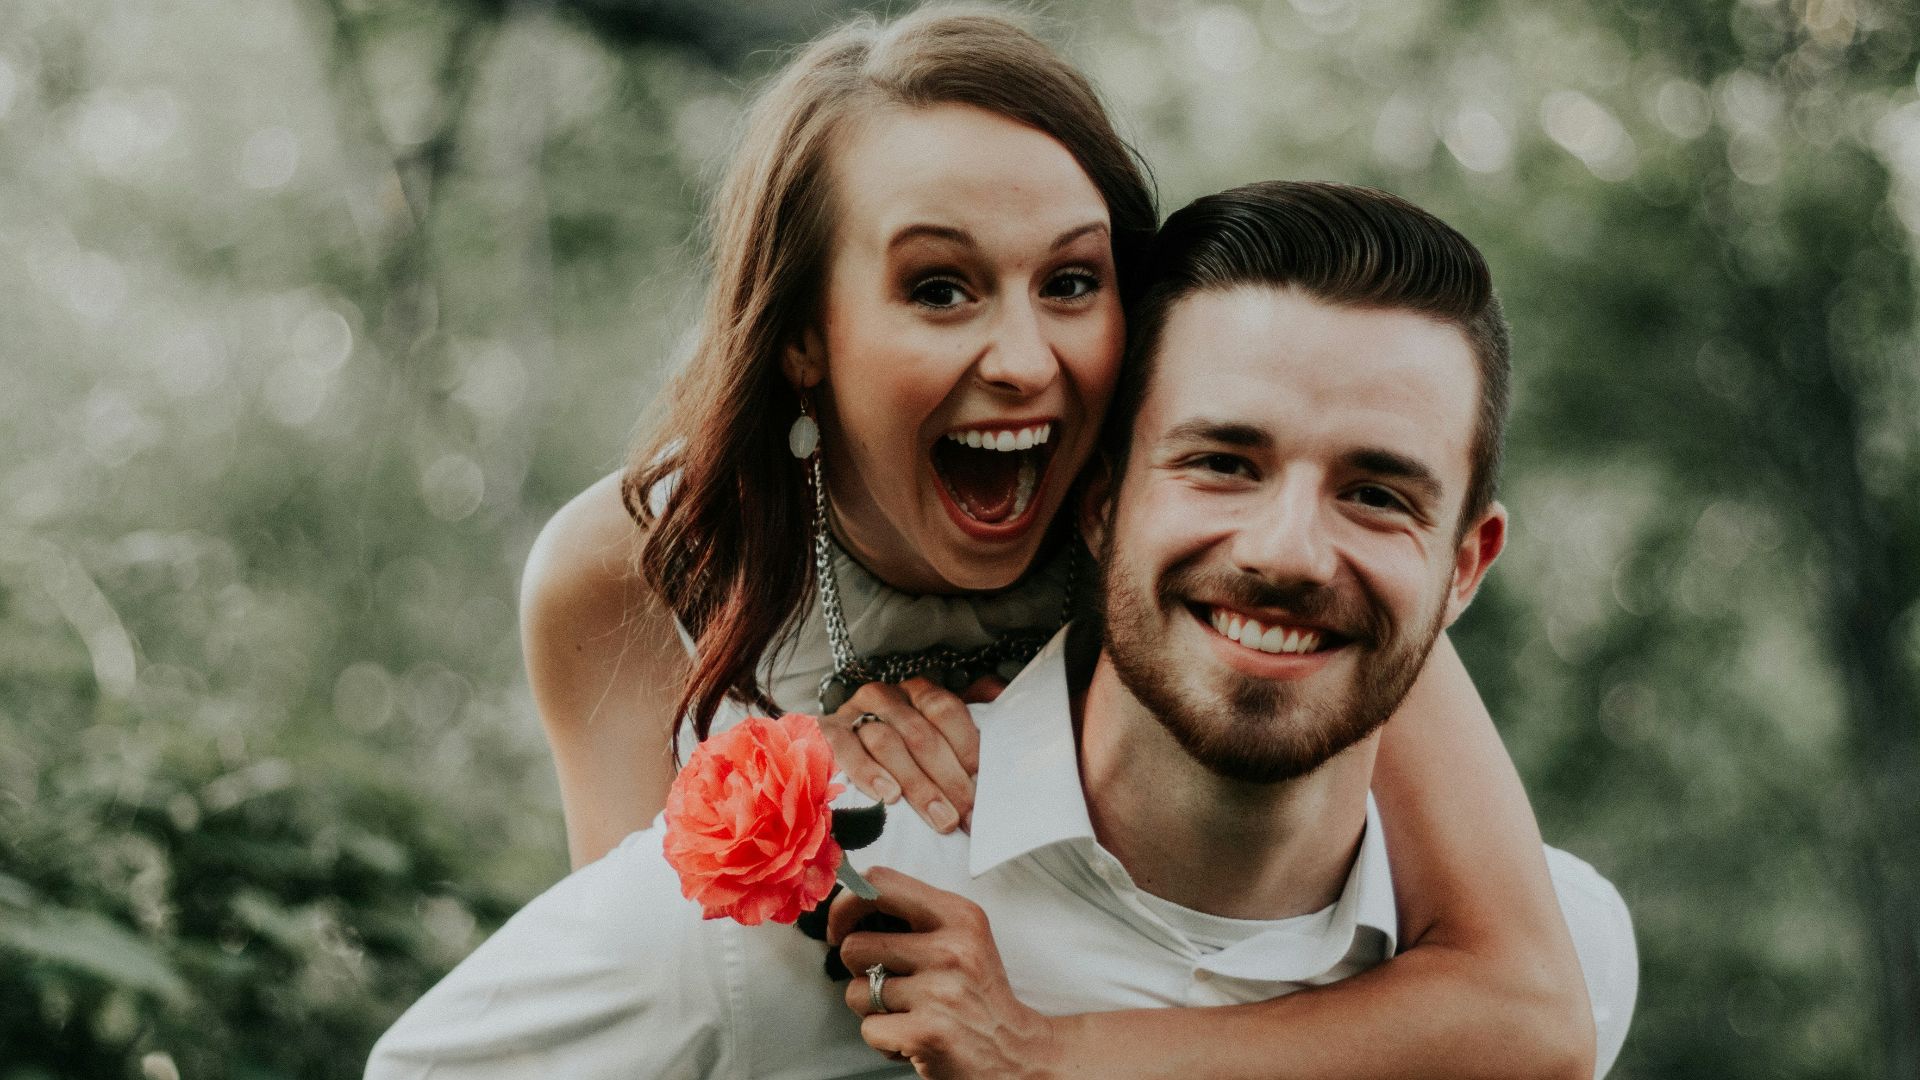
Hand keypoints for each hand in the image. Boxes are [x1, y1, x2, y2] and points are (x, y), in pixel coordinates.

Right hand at [819, 678, 979, 833]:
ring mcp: (854, 713)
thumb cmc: (898, 753)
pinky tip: (888, 796)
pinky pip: (847, 749)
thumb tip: (998, 725)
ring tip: (939, 817)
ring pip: (887, 742)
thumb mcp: (933, 739)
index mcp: (917, 693)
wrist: (833, 752)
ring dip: (917, 784)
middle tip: (966, 816)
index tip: (983, 786)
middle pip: (920, 734)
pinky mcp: (827, 733)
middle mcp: (886, 697)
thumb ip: (964, 734)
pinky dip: (869, 773)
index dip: (967, 748)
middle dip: (948, 780)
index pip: (946, 710)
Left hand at [830, 866, 1061, 1079]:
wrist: (1016, 1052)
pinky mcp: (927, 1033)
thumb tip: (846, 906)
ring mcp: (939, 991)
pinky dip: (883, 1039)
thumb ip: (914, 917)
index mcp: (958, 914)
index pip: (879, 883)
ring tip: (906, 1012)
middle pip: (855, 945)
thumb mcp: (962, 937)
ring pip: (856, 992)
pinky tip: (912, 1037)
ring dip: (871, 1009)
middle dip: (858, 970)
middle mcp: (951, 948)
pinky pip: (869, 1030)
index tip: (840, 929)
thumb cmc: (976, 993)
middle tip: (886, 983)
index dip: (845, 905)